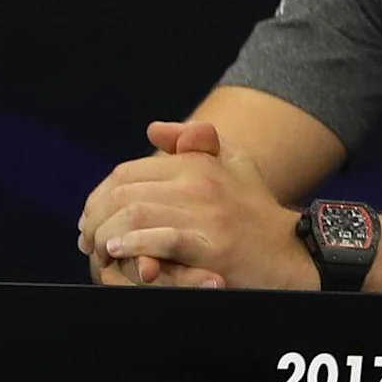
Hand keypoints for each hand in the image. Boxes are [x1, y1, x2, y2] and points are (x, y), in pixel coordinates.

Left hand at [78, 120, 315, 290]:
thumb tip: (153, 129)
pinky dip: (135, 246)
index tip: (92, 217)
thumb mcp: (236, 164)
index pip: (127, 173)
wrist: (294, 253)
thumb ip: (197, 141)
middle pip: (124, 194)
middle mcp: (201, 185)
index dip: (99, 196)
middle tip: (87, 239)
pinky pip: (162, 240)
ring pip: (136, 216)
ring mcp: (208, 217)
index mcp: (198, 165)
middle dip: (96, 218)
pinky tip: (120, 252)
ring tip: (100, 249)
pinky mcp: (214, 249)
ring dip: (107, 234)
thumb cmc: (256, 211)